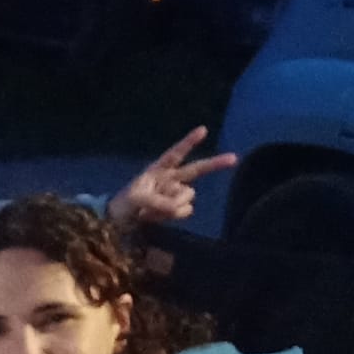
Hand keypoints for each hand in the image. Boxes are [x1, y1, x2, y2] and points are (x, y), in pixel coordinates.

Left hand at [108, 125, 237, 225]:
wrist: (118, 224)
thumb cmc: (123, 204)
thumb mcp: (135, 199)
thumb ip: (157, 201)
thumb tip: (179, 207)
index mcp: (158, 170)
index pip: (175, 153)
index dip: (189, 142)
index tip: (203, 129)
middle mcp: (170, 179)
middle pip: (197, 169)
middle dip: (215, 164)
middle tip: (235, 158)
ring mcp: (174, 194)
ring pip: (187, 198)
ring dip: (172, 206)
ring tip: (150, 210)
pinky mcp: (176, 209)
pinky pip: (183, 211)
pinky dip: (172, 215)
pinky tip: (155, 217)